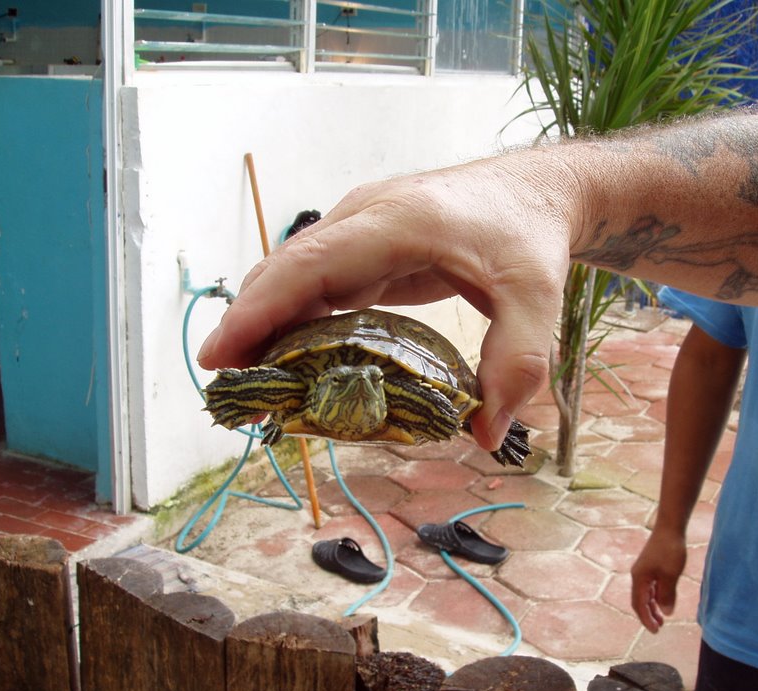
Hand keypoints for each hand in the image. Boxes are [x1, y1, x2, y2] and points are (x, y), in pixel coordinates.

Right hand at [197, 152, 577, 451]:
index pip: (310, 263)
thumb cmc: (529, 234)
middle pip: (286, 270)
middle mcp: (365, 220)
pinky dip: (293, 321)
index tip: (220, 353)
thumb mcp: (537, 296)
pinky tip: (287, 363)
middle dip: (248, 326)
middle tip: (226, 391)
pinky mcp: (365, 250)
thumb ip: (518, 361)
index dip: (260, 308)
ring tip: (248, 388)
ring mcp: (361, 232)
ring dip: (264, 327)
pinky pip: (317, 284)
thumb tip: (484, 432)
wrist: (536, 191)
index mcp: (397, 222)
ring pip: (294, 277)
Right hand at [630, 525, 686, 632]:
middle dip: (647, 615)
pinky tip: (663, 600)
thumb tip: (666, 612)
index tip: (655, 631)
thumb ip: (667, 595)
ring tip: (662, 618)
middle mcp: (638, 576)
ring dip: (652, 607)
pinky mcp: (650, 566)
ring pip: (645, 594)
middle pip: (639, 601)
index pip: (639, 604)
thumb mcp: (670, 575)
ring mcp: (644, 570)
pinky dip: (655, 597)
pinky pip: (650, 587)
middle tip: (659, 628)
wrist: (670, 528)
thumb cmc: (670, 550)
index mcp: (639, 579)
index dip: (646, 619)